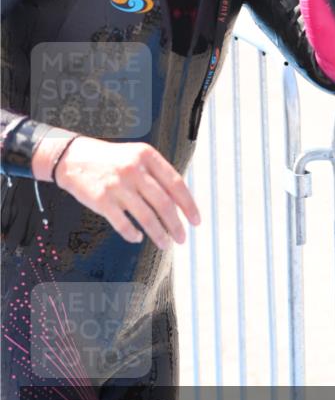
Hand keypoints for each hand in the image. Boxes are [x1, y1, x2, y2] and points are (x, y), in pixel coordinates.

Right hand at [51, 136, 200, 248]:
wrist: (73, 158)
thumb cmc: (112, 160)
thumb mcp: (137, 155)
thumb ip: (157, 174)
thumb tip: (181, 202)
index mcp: (147, 156)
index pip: (176, 184)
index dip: (189, 205)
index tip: (196, 221)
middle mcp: (134, 169)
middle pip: (164, 204)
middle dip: (176, 225)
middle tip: (182, 238)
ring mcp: (118, 185)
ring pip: (146, 217)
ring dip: (159, 234)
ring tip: (165, 243)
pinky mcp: (102, 200)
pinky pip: (123, 224)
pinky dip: (133, 235)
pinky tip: (138, 238)